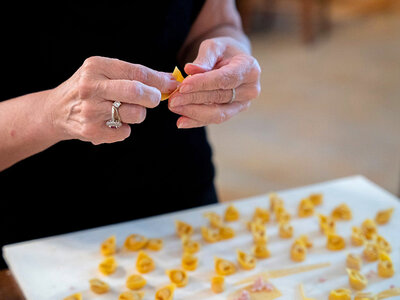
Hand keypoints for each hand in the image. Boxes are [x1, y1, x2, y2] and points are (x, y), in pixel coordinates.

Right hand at [45, 56, 177, 143]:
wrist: (56, 111)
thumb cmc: (89, 88)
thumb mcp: (104, 72)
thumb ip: (135, 75)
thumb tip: (170, 80)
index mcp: (96, 66)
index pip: (137, 72)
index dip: (160, 80)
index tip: (173, 84)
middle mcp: (91, 87)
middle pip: (137, 92)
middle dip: (153, 97)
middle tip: (153, 99)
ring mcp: (90, 110)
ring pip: (136, 114)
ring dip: (138, 114)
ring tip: (124, 110)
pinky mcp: (92, 131)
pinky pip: (125, 132)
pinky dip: (124, 129)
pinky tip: (111, 123)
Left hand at [168, 37, 260, 127]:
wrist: (233, 61)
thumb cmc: (223, 51)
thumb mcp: (214, 47)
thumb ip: (204, 58)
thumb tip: (190, 70)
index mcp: (249, 68)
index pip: (224, 79)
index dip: (203, 84)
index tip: (183, 86)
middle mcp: (250, 89)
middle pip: (219, 97)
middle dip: (193, 99)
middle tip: (173, 99)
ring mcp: (243, 104)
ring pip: (217, 113)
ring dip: (193, 112)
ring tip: (174, 107)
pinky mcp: (233, 113)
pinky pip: (214, 119)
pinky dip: (196, 121)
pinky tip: (181, 122)